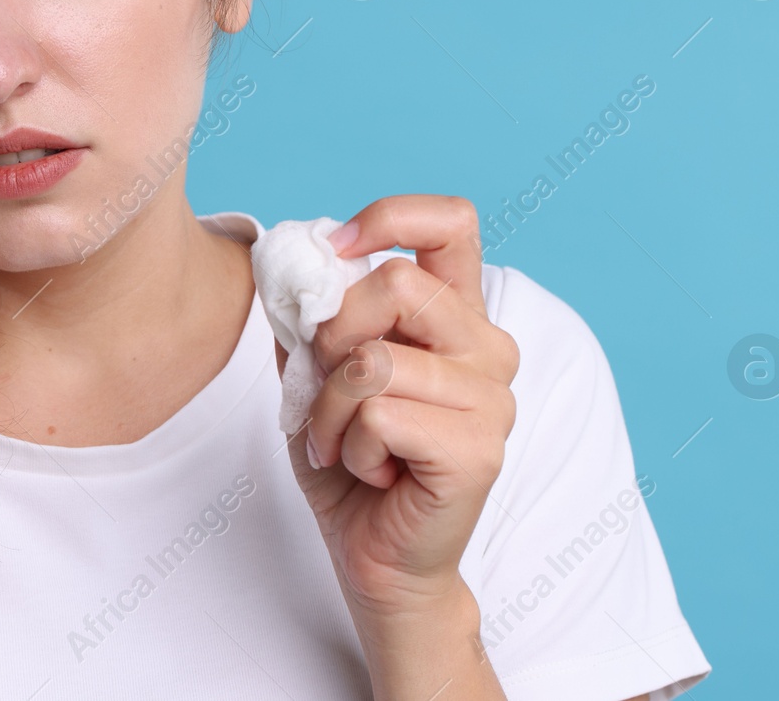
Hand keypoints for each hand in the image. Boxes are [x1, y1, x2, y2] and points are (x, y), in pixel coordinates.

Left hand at [291, 194, 518, 619]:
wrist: (376, 559)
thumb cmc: (350, 462)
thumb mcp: (316, 374)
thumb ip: (310, 317)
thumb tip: (286, 263)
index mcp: (456, 315)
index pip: (450, 222)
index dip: (387, 218)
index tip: (335, 250)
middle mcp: (487, 347)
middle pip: (396, 283)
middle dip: (331, 334)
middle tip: (323, 386)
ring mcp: (492, 398)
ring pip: (373, 359)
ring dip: (329, 408)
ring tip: (343, 442)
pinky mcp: (478, 448)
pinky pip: (379, 415)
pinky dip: (349, 445)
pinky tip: (371, 471)